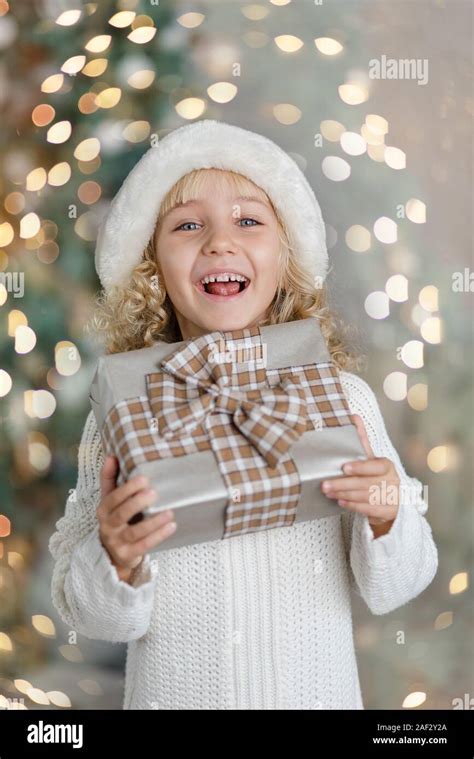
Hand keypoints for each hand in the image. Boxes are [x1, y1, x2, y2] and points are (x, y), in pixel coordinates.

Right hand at [97, 456, 176, 578]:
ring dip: (153, 523)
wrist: (112, 553)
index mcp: (103, 510)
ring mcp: (117, 542)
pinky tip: (172, 526)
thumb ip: (110, 479)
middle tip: (154, 493)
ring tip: (170, 512)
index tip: (144, 479)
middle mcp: (107, 527)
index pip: (112, 498)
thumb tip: (111, 456)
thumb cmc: (115, 520)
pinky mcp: (128, 555)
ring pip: (134, 533)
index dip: (127, 489)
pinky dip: (158, 536)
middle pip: (121, 515)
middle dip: (137, 504)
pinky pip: (144, 546)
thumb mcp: (110, 501)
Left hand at [320, 414, 399, 536]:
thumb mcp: (370, 458)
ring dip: (344, 494)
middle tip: (325, 484)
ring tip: (328, 492)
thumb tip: (354, 416)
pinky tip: (341, 501)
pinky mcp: (387, 511)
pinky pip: (368, 509)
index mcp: (387, 466)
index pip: (374, 466)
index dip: (360, 467)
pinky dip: (353, 505)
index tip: (344, 467)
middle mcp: (391, 481)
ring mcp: (391, 497)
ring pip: (364, 496)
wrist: (392, 500)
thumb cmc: (376, 476)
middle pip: (364, 483)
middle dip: (343, 484)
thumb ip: (362, 440)